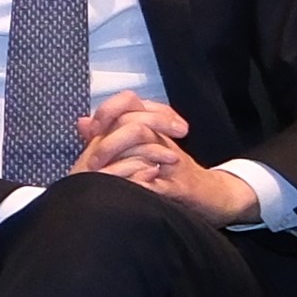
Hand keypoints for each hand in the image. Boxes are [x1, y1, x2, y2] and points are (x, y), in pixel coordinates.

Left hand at [67, 92, 256, 220]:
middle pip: (133, 124)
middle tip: (92, 163)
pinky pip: (155, 180)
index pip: (129, 102)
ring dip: (117, 164)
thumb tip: (83, 122)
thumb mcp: (143, 150)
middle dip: (107, 144)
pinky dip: (135, 185)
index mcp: (154, 125)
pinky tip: (122, 192)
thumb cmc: (173, 172)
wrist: (214, 195)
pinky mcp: (181, 185)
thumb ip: (111, 135)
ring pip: (144, 147)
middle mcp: (164, 137)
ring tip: (101, 178)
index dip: (107, 112)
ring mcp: (173, 160)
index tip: (95, 130)